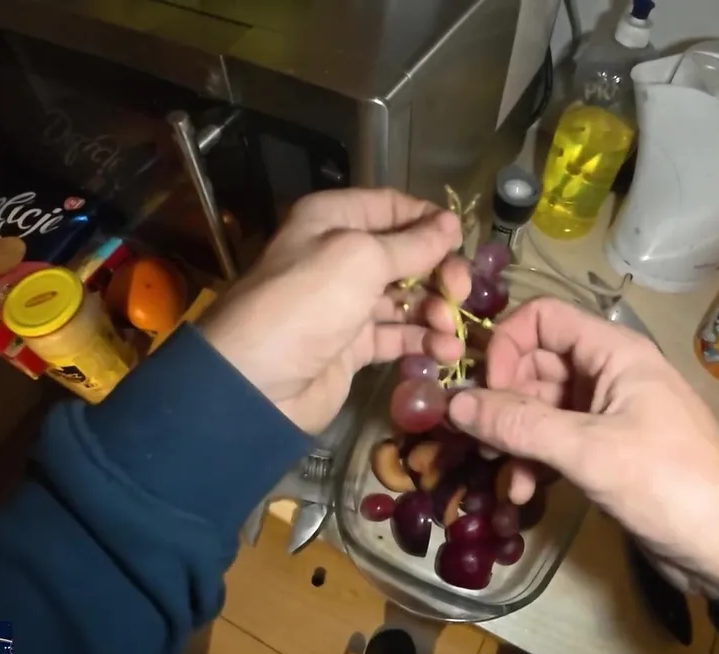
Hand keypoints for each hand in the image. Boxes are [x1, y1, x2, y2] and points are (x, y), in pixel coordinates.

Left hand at [200, 189, 471, 434]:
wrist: (258, 380)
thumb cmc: (307, 302)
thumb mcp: (361, 259)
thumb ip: (412, 244)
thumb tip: (450, 225)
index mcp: (334, 219)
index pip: (393, 207)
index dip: (430, 221)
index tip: (461, 242)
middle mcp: (341, 256)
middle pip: (406, 254)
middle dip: (439, 272)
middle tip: (460, 294)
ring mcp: (347, 303)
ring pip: (406, 298)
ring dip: (436, 311)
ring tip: (450, 331)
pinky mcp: (353, 345)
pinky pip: (397, 335)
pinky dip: (423, 341)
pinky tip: (445, 351)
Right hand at [447, 298, 718, 597]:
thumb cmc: (671, 485)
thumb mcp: (590, 451)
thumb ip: (520, 424)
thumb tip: (454, 405)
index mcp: (615, 353)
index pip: (543, 318)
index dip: (506, 346)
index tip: (486, 393)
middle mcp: (610, 374)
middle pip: (535, 364)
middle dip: (503, 401)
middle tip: (480, 442)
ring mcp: (608, 414)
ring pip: (541, 408)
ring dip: (515, 439)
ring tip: (504, 478)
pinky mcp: (606, 452)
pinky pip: (555, 442)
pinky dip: (533, 461)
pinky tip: (522, 492)